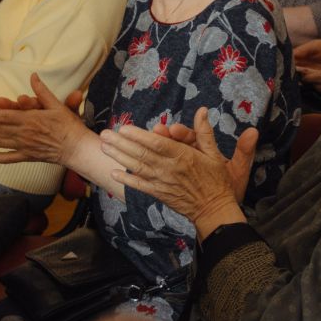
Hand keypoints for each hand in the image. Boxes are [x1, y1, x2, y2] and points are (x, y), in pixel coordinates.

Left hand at [0, 74, 88, 164]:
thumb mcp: (57, 105)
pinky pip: (8, 158)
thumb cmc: (70, 126)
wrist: (78, 148)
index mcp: (30, 120)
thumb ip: (42, 91)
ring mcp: (24, 147)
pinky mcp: (28, 156)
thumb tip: (33, 76)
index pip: (3, 115)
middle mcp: (24, 134)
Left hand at [101, 106, 254, 225]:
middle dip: (122, 143)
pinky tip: (113, 173)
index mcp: (183, 157)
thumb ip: (204, 132)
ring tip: (104, 147)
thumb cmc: (216, 180)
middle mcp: (169, 169)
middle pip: (142, 154)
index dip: (139, 136)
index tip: (124, 128)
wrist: (214, 209)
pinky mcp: (159, 194)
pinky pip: (140, 186)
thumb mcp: (214, 154)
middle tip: (105, 134)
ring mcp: (162, 182)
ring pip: (138, 167)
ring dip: (119, 157)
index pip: (157, 144)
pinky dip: (126, 180)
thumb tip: (202, 110)